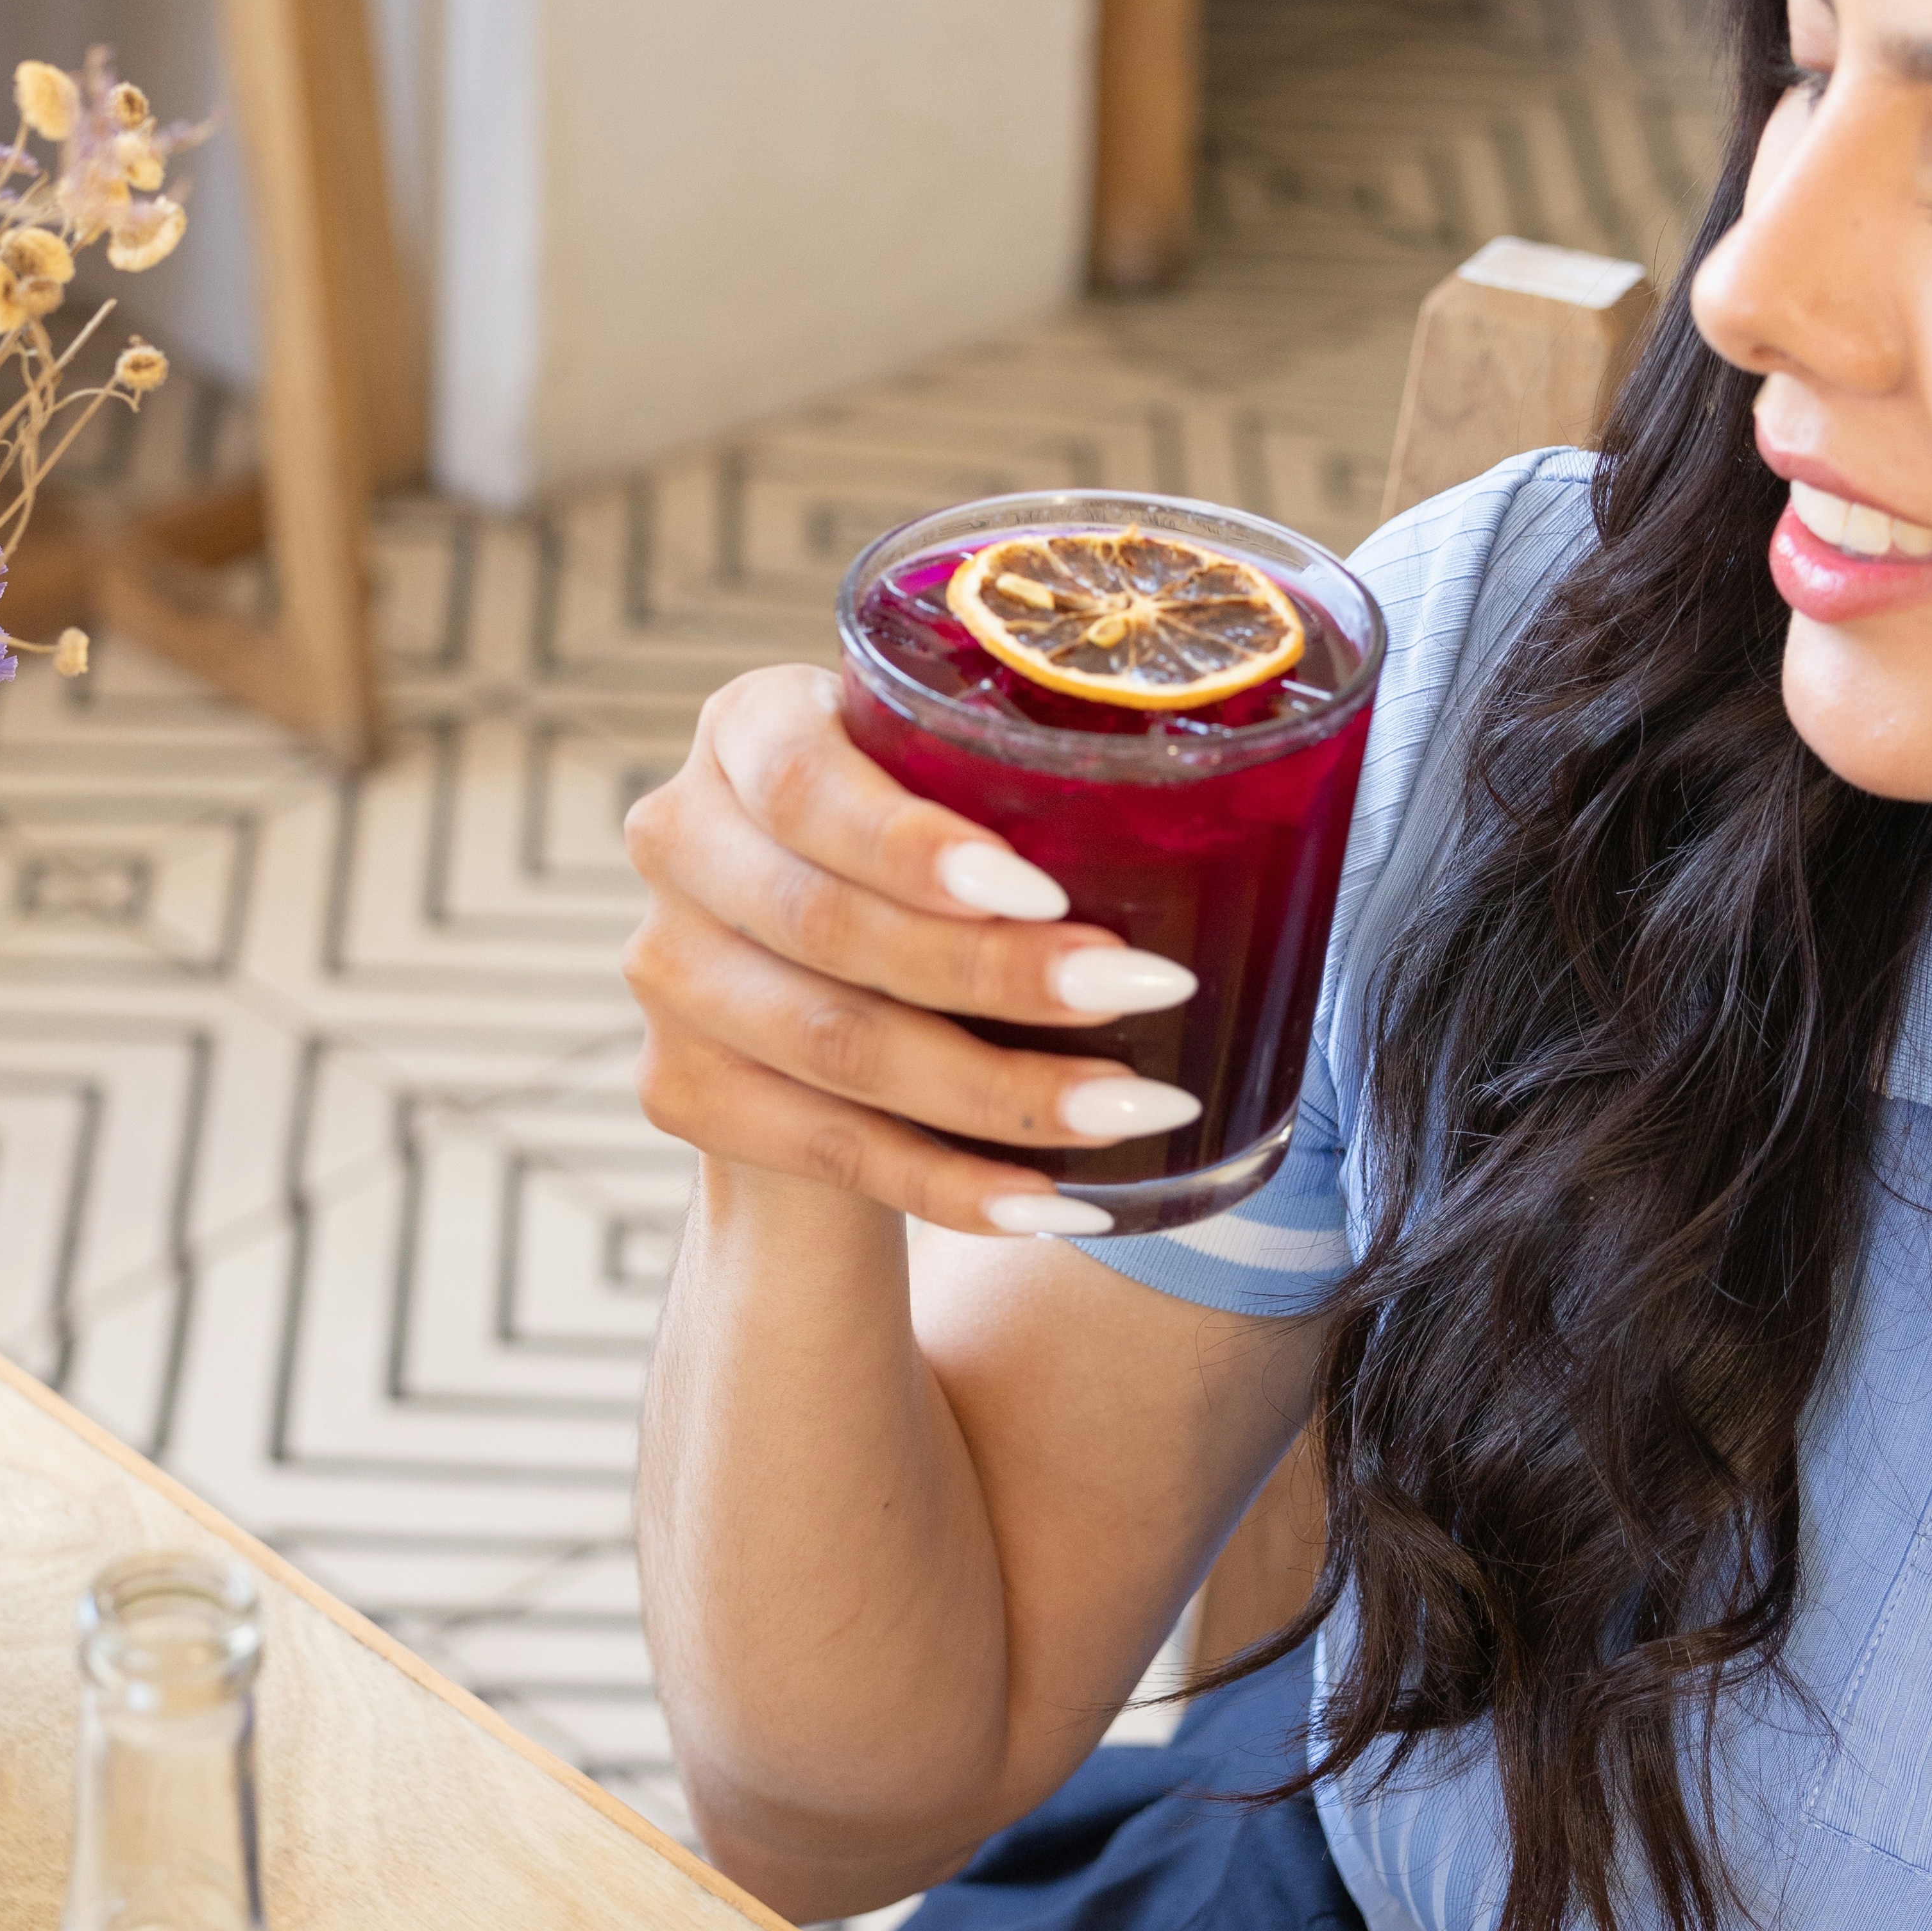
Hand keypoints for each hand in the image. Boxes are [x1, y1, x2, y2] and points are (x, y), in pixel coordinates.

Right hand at [622, 666, 1197, 1236]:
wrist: (821, 986)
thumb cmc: (930, 858)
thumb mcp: (953, 782)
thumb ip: (1024, 778)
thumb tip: (1266, 807)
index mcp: (746, 727)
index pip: (805, 782)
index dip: (917, 847)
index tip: (1050, 892)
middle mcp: (678, 838)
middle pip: (832, 926)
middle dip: (1002, 975)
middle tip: (1152, 995)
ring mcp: (665, 972)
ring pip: (837, 1048)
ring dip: (1000, 1094)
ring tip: (1135, 1109)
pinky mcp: (678, 1088)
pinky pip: (829, 1149)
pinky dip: (953, 1186)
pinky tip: (1056, 1203)